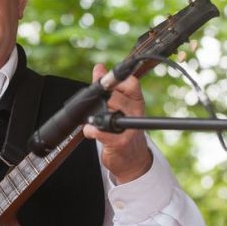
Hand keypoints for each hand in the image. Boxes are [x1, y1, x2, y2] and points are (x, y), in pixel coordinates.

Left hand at [82, 64, 152, 183]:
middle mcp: (135, 113)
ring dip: (96, 116)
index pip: (130, 83)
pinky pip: (100, 131)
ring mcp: (129, 128)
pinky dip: (91, 130)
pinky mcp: (119, 142)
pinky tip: (90, 131)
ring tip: (94, 120)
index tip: (105, 84)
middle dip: (102, 101)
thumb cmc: (121, 129)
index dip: (116, 82)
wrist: (131, 158)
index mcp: (136, 101)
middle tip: (99, 106)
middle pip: (115, 97)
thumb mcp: (118, 106)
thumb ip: (106, 87)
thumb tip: (99, 67)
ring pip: (109, 113)